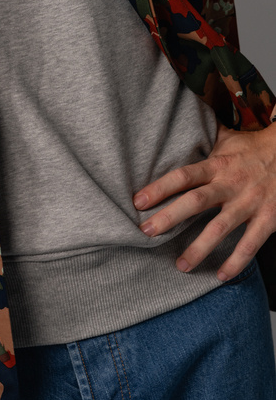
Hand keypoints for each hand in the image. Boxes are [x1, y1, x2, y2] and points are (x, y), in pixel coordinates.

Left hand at [132, 120, 275, 280]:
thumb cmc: (252, 149)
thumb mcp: (226, 139)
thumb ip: (200, 139)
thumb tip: (174, 123)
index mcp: (217, 165)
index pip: (184, 176)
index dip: (160, 188)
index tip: (138, 202)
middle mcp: (231, 184)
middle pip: (196, 201)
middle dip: (169, 217)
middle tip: (146, 232)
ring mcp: (250, 202)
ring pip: (221, 227)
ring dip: (200, 248)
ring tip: (181, 266)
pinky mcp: (268, 218)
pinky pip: (251, 243)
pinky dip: (236, 261)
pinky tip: (221, 275)